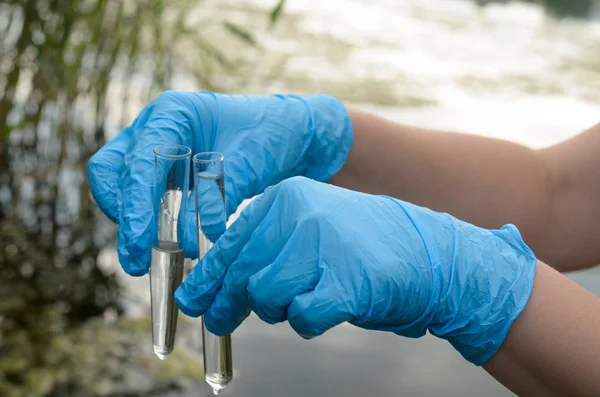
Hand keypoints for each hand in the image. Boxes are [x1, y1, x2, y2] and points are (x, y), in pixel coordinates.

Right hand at [86, 91, 352, 275]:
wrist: (294, 136)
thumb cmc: (273, 135)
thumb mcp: (250, 160)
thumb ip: (221, 193)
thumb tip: (199, 233)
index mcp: (172, 113)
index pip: (136, 161)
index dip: (134, 204)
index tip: (140, 241)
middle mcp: (157, 129)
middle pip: (118, 175)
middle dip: (127, 219)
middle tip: (136, 262)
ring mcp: (161, 152)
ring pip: (127, 190)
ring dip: (139, 224)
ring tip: (157, 259)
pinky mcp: (172, 175)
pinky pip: (150, 201)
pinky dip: (158, 224)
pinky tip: (176, 245)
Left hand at [175, 177, 535, 365]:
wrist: (429, 254)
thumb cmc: (362, 246)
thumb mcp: (308, 232)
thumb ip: (264, 251)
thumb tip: (211, 289)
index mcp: (286, 197)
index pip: (231, 243)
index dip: (208, 277)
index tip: (192, 299)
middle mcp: (298, 215)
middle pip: (241, 273)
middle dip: (224, 304)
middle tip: (216, 322)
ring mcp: (321, 246)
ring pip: (266, 297)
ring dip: (281, 309)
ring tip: (307, 298)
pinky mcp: (343, 282)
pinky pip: (302, 318)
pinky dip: (310, 321)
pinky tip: (328, 306)